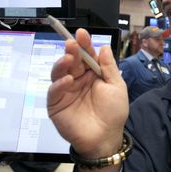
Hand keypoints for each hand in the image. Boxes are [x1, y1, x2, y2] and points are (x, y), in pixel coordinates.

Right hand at [47, 28, 128, 159]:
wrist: (106, 138)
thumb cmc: (113, 113)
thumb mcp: (116, 87)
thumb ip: (109, 68)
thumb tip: (104, 47)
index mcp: (92, 74)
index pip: (86, 55)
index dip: (84, 44)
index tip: (82, 33)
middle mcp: (77, 80)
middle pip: (71, 61)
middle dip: (71, 51)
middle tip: (72, 43)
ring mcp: (66, 91)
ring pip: (59, 72)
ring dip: (62, 64)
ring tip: (69, 58)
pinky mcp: (56, 104)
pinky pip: (54, 91)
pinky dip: (59, 84)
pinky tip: (68, 81)